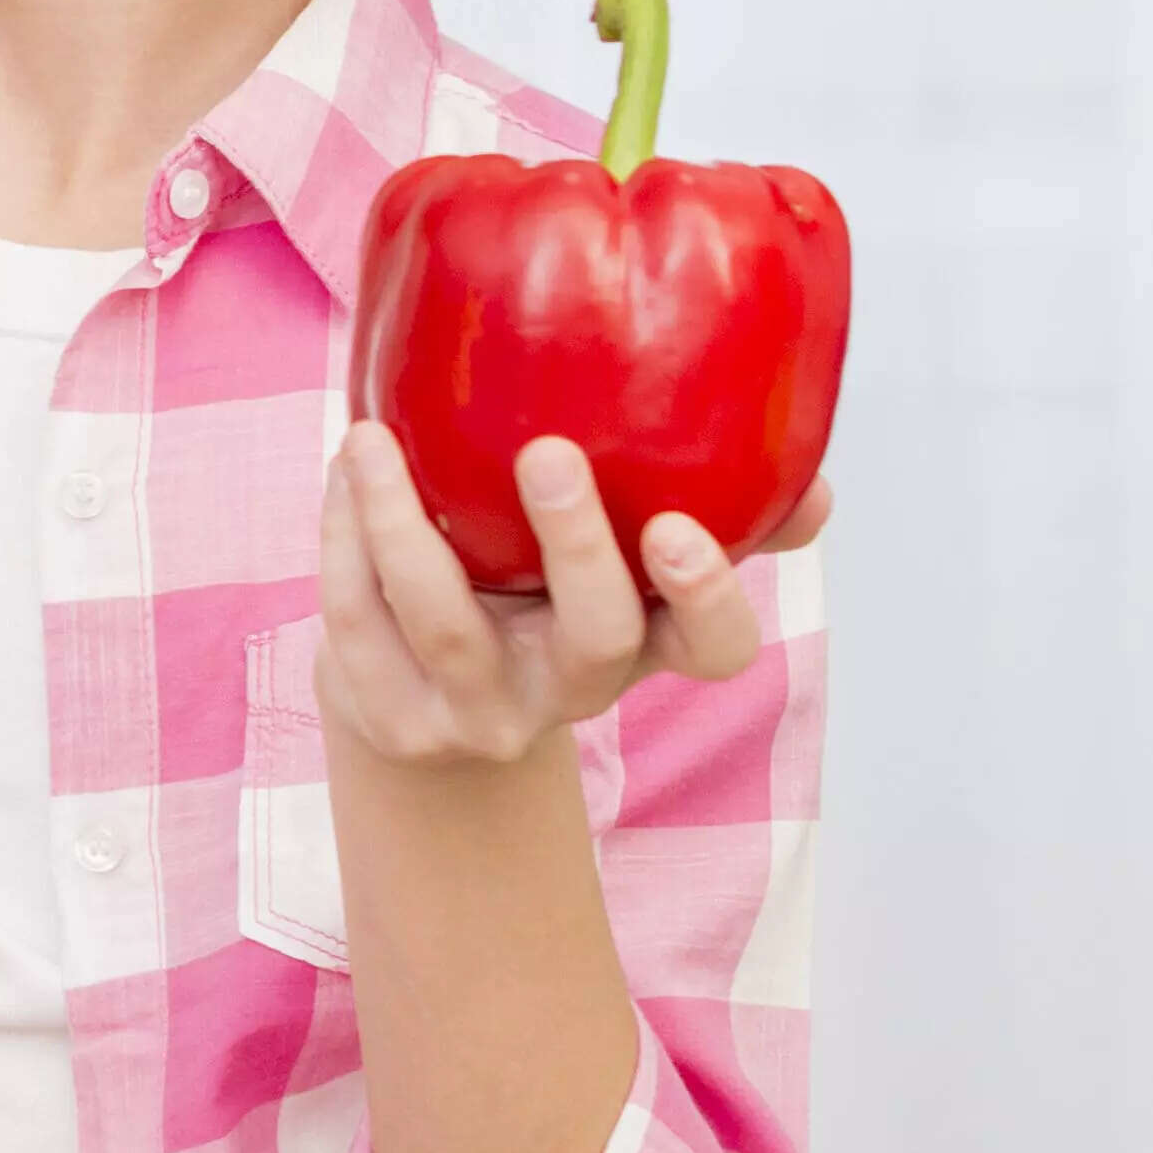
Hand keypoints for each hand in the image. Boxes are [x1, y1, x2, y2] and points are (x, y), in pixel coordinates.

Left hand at [316, 421, 816, 770]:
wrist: (427, 703)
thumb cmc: (542, 592)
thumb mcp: (626, 566)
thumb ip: (719, 508)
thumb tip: (810, 475)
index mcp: (644, 644)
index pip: (711, 649)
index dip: (706, 598)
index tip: (682, 527)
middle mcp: (570, 690)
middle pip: (592, 637)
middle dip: (576, 546)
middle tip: (551, 452)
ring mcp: (478, 712)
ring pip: (446, 626)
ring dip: (404, 525)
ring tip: (372, 439)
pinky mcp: (391, 714)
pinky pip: (359, 621)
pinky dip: (342, 539)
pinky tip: (343, 472)